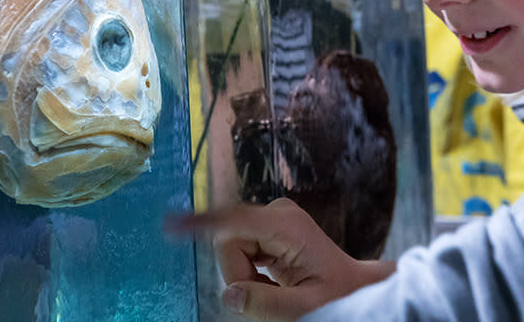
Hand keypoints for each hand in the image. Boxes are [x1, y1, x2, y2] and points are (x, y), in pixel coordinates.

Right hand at [168, 197, 395, 320]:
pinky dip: (249, 272)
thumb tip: (229, 294)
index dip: (201, 223)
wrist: (352, 286)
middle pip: (228, 242)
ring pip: (231, 248)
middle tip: (269, 294)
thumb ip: (264, 303)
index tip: (171, 226)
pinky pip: (240, 250)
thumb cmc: (337, 296)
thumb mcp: (304, 309)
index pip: (234, 220)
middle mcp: (278, 214)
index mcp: (287, 227)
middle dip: (238, 274)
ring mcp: (272, 219)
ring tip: (276, 288)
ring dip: (245, 276)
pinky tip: (270, 281)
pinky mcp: (267, 228)